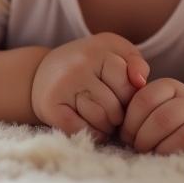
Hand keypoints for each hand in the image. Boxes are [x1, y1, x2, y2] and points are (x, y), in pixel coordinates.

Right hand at [31, 33, 149, 143]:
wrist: (43, 71)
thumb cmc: (88, 63)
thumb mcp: (114, 51)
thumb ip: (135, 62)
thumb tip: (141, 82)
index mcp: (98, 50)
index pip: (127, 84)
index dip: (128, 95)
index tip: (121, 94)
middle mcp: (78, 66)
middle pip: (114, 105)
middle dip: (118, 113)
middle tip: (111, 110)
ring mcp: (62, 86)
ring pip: (100, 119)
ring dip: (106, 126)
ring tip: (102, 118)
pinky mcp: (49, 106)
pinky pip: (81, 129)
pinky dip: (91, 133)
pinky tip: (90, 126)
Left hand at [119, 77, 183, 154]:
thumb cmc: (165, 126)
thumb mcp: (153, 112)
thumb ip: (137, 113)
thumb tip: (112, 124)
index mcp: (168, 86)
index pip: (144, 98)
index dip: (130, 120)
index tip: (125, 135)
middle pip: (157, 113)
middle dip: (140, 135)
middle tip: (135, 146)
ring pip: (169, 121)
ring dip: (152, 141)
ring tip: (146, 151)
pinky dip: (167, 147)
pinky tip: (161, 153)